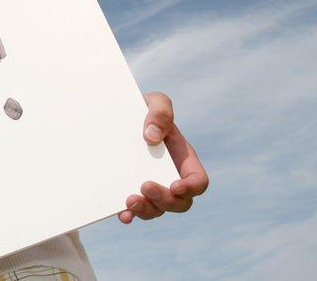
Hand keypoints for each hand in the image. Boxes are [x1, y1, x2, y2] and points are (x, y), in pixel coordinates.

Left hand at [119, 91, 208, 223]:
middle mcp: (169, 176)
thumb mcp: (154, 102)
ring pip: (158, 210)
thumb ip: (160, 112)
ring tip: (129, 202)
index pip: (198, 181)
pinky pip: (135, 210)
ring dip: (146, 211)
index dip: (191, 188)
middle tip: (144, 187)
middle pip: (180, 202)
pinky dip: (131, 215)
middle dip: (165, 201)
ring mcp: (152, 185)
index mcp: (182, 158)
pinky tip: (123, 215)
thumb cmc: (142, 108)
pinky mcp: (132, 190)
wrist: (117, 116)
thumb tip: (152, 137)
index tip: (175, 186)